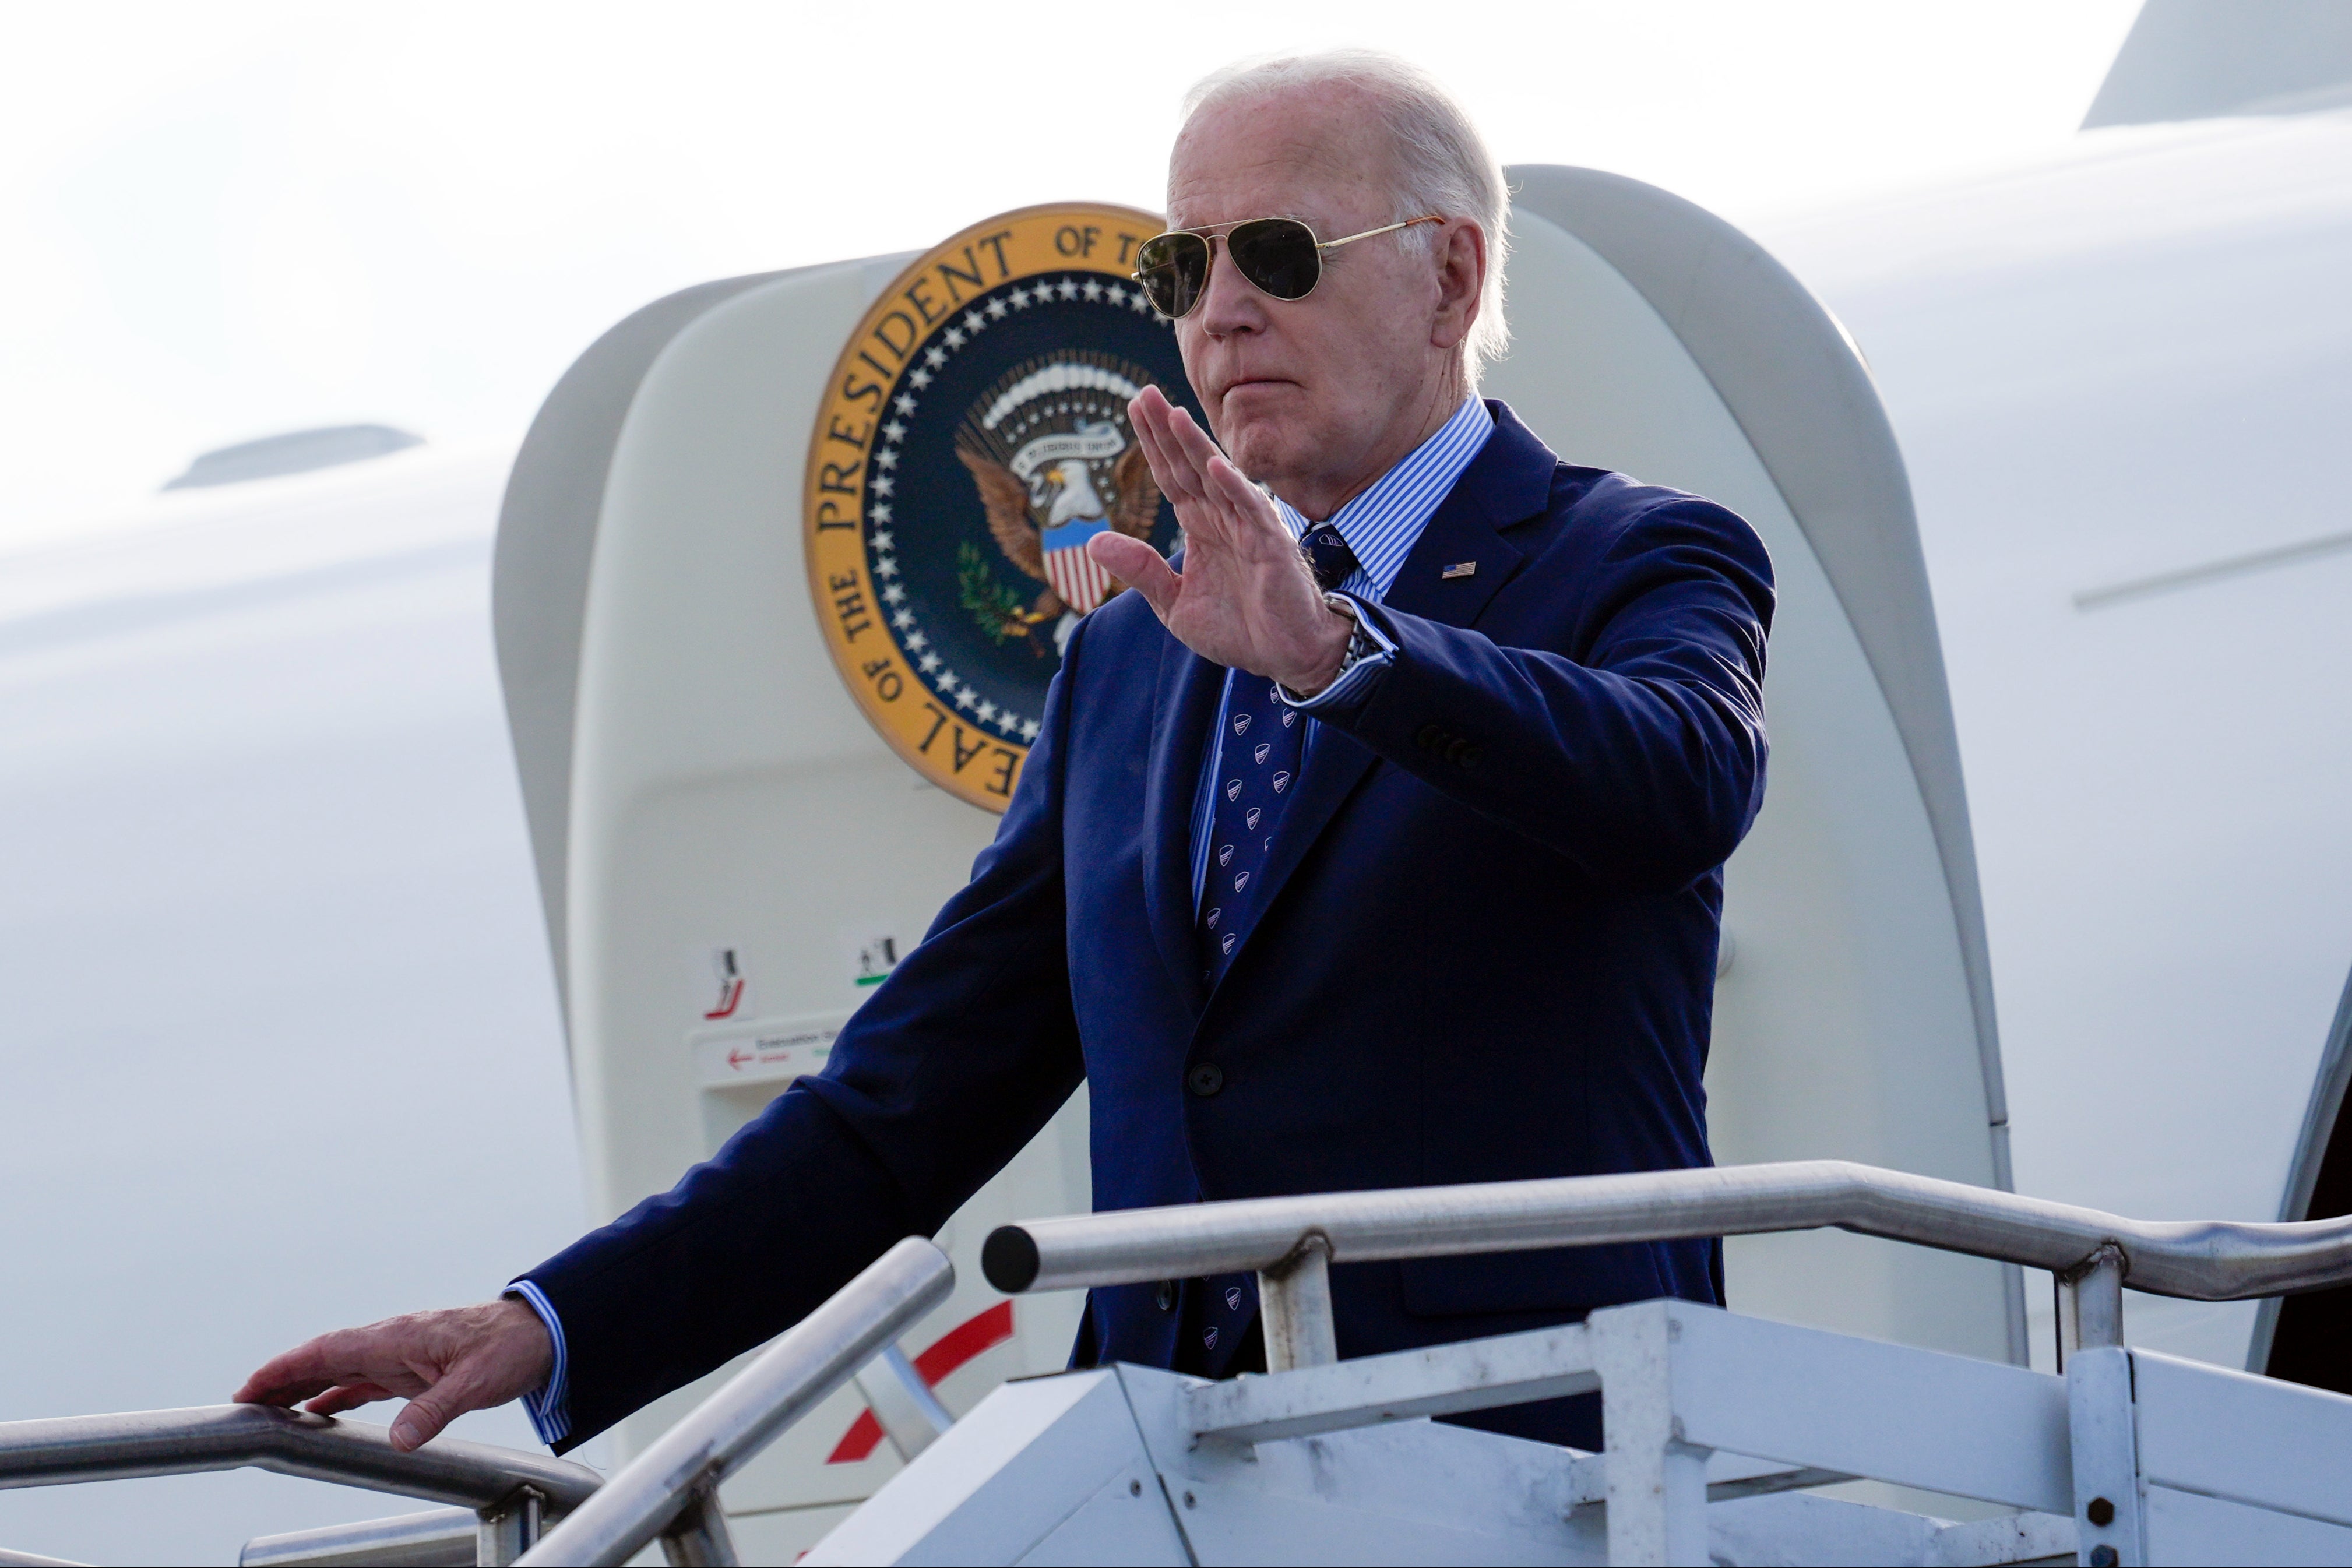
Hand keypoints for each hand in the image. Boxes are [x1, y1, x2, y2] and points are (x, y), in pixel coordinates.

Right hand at [235, 1297, 553, 1451]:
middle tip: (243, 1404)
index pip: (328, 1350)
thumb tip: (399, 1440)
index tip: (250, 1386)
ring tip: (269, 1410)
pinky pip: (364, 1381)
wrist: (542, 1334)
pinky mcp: (414, 1368)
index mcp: (398, 1337)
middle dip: (282, 1379)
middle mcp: (392, 1342)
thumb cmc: (509, 1348)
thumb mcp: (474, 1383)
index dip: (285, 1368)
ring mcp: (401, 1354)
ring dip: (305, 1387)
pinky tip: (319, 1412)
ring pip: (340, 1370)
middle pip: (324, 1358)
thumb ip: (435, 1409)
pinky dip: (335, 1394)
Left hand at [1090, 387, 1351, 694]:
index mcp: (1200, 526)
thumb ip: (1140, 570)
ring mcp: (1247, 527)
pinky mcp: (1271, 546)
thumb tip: (1093, 543)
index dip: (1152, 444)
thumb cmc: (1238, 629)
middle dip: (1166, 431)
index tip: (1134, 407)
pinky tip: (1215, 464)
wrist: (1286, 657)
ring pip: (1217, 478)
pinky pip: (1252, 510)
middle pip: (1188, 466)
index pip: (1170, 475)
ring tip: (1173, 414)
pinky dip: (1234, 486)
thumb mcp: (1174, 603)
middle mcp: (1222, 518)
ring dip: (1195, 446)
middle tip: (1143, 393)